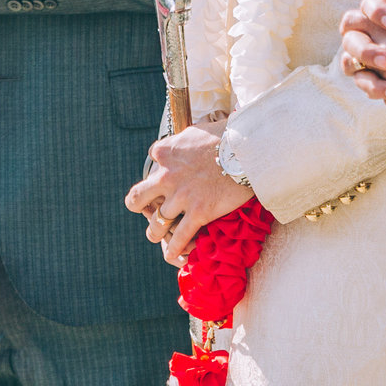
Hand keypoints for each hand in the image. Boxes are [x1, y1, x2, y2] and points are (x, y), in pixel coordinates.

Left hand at [125, 117, 250, 261]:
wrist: (249, 150)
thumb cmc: (227, 136)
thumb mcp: (196, 130)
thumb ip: (183, 140)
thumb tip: (185, 142)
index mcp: (165, 152)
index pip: (152, 161)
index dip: (161, 167)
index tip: (171, 172)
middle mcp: (167, 176)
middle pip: (137, 198)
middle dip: (139, 206)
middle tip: (147, 209)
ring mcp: (181, 197)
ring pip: (156, 223)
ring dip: (155, 232)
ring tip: (157, 235)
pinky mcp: (198, 214)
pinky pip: (179, 238)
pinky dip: (173, 249)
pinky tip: (171, 255)